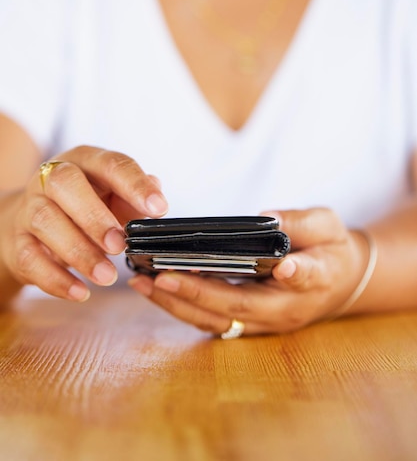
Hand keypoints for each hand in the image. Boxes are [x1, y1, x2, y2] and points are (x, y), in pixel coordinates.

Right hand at [0, 145, 167, 300]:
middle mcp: (51, 178)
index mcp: (85, 161)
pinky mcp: (17, 241)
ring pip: (45, 222)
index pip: (110, 164)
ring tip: (107, 276)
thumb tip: (157, 195)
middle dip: (95, 216)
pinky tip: (81, 292)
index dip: (135, 184)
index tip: (159, 208)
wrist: (30, 222)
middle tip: (120, 245)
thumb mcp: (112, 196)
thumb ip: (134, 197)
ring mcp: (29, 208)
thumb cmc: (83, 205)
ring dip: (79, 252)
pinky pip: (30, 258)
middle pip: (65, 184)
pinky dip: (56, 279)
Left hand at [128, 208, 369, 334]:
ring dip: (179, 305)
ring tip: (143, 283)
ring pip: (218, 321)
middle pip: (241, 307)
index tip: (283, 268)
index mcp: (317, 278)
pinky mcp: (250, 325)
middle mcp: (287, 309)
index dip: (295, 274)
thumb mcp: (328, 225)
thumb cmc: (330, 249)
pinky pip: (212, 321)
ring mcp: (266, 322)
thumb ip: (303, 222)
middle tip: (161, 276)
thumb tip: (267, 218)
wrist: (338, 283)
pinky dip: (183, 307)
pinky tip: (155, 289)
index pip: (306, 278)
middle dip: (198, 294)